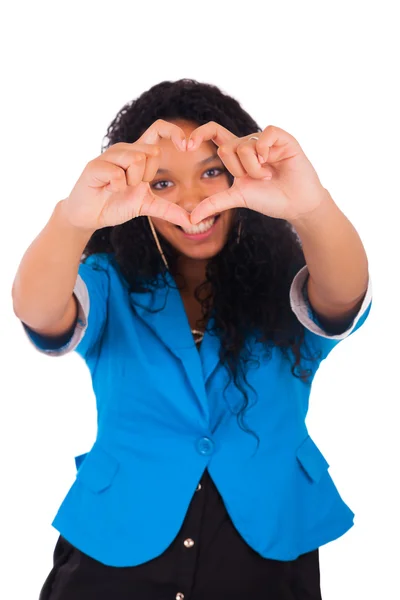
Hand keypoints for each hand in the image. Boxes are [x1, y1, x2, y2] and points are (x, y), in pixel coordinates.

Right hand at [63, 120, 191, 231]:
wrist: (89, 216)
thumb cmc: (115, 204)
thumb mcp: (146, 207)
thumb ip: (168, 210)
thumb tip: (191, 221)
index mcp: (138, 154)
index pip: (158, 129)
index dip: (174, 133)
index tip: (186, 147)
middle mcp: (124, 150)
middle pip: (151, 152)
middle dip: (147, 176)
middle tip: (131, 186)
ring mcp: (108, 156)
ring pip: (135, 159)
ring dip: (131, 182)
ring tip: (118, 188)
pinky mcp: (95, 166)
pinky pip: (118, 174)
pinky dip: (116, 187)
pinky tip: (107, 189)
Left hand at [188, 122, 329, 223]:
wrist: (297, 204)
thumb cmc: (270, 199)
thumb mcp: (237, 198)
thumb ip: (214, 204)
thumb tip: (190, 218)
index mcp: (237, 154)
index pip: (214, 133)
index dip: (199, 134)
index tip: (187, 146)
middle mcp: (249, 143)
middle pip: (227, 147)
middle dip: (239, 170)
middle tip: (257, 180)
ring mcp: (266, 140)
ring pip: (245, 145)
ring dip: (255, 168)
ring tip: (270, 176)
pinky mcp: (282, 138)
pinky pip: (265, 134)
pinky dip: (265, 151)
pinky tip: (273, 161)